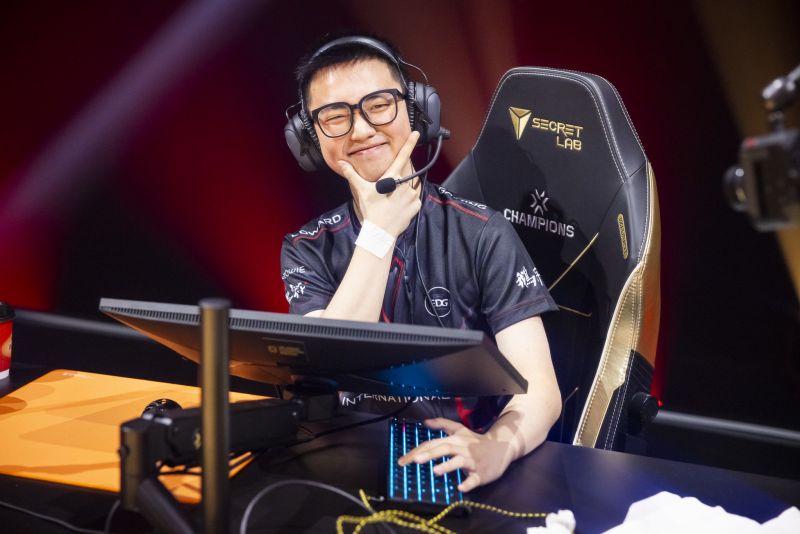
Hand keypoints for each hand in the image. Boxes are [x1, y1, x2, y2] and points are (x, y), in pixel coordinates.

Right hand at [338, 131, 420, 237]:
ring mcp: (412, 195)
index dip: (410, 144)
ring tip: (394, 199)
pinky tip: (399, 206)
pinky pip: (415, 199)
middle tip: (391, 188)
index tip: (416, 134)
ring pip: (412, 186)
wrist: (380, 232)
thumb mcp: (361, 191)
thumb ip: (352, 175)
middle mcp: (405, 184)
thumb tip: (341, 163)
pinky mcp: (416, 206)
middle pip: (407, 173)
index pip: (402, 157)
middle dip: (401, 176)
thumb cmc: (371, 210)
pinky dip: (409, 200)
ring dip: (405, 189)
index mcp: (392, 178)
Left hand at [397, 418, 515, 492]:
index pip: (433, 444)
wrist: (501, 447)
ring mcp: (472, 461)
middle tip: (414, 461)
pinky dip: (468, 483)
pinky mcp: (481, 473)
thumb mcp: (459, 430)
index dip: (418, 450)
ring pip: (459, 462)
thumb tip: (425, 422)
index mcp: (454, 440)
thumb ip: (442, 424)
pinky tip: (460, 487)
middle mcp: (462, 449)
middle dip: (429, 454)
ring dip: (448, 466)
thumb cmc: (476, 441)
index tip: (403, 459)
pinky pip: (474, 479)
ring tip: (435, 471)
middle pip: (444, 449)